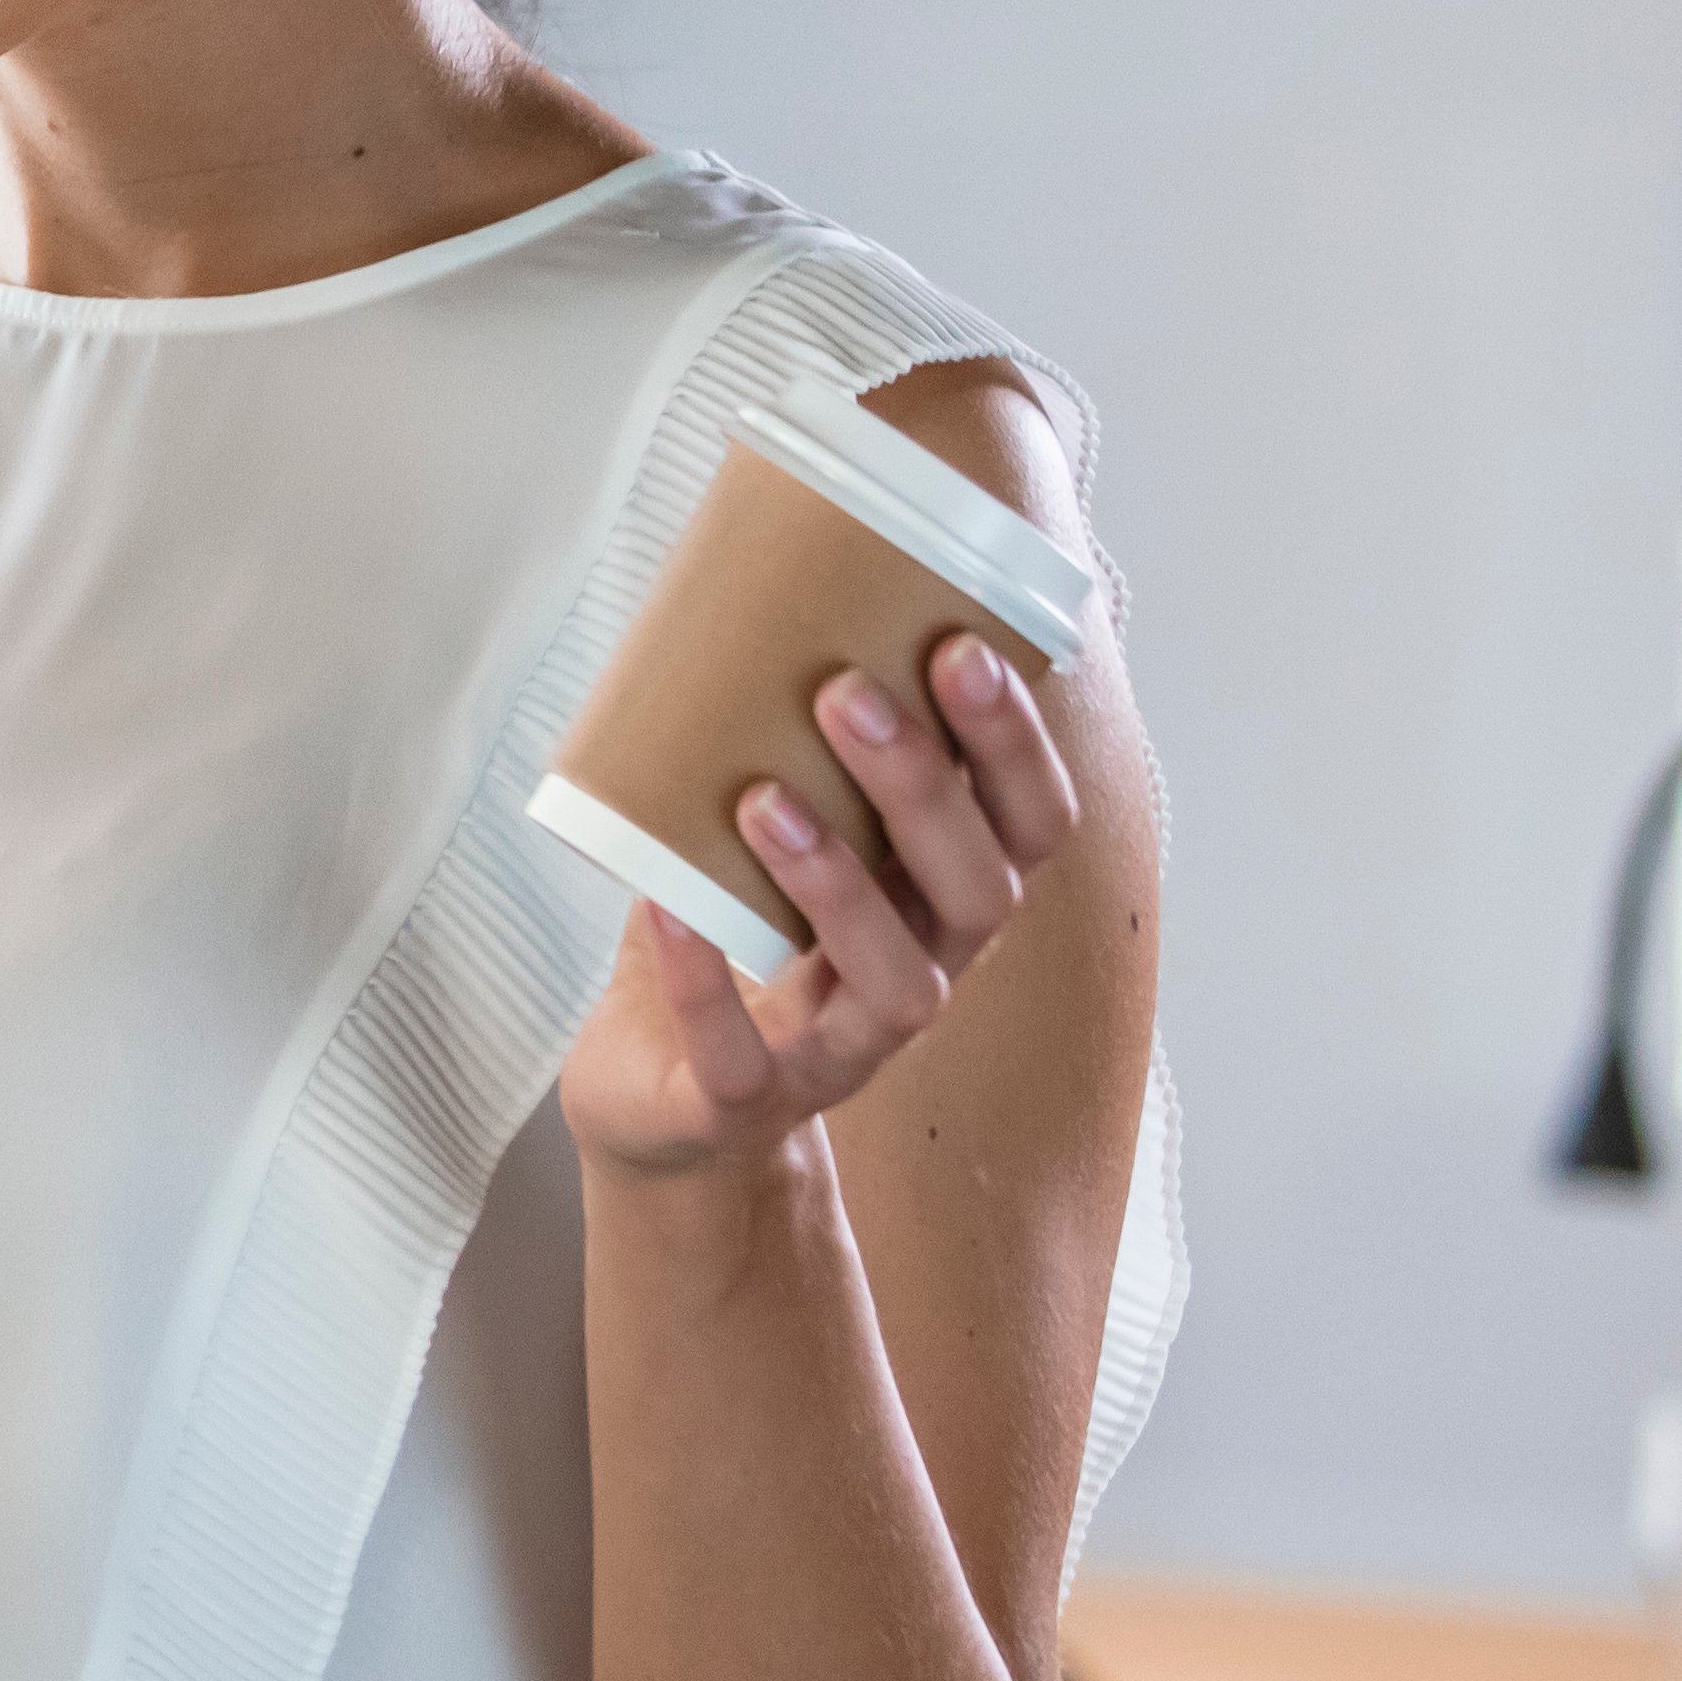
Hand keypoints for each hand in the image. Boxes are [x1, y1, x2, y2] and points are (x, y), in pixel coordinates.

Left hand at [560, 631, 1080, 1181]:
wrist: (651, 1095)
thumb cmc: (726, 935)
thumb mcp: (764, 830)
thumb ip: (777, 738)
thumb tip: (747, 579)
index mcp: (941, 897)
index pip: (1030, 825)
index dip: (1013, 745)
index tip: (960, 646)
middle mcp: (922, 971)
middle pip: (978, 891)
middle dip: (925, 790)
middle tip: (846, 694)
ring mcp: (843, 1048)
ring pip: (895, 981)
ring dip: (837, 884)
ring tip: (762, 798)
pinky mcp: (749, 1101)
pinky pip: (743, 1056)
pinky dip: (705, 983)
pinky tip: (666, 906)